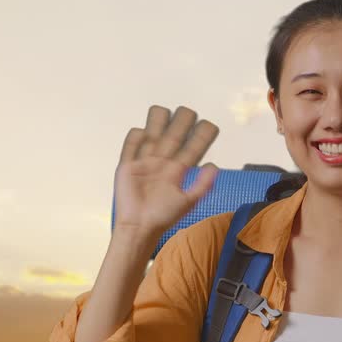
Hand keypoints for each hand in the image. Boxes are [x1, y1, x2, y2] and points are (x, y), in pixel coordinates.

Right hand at [113, 105, 219, 236]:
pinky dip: (137, 135)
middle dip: (183, 118)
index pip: (194, 144)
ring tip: (163, 114)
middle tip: (187, 114)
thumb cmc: (163, 217)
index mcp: (180, 168)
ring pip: (153, 129)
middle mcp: (164, 160)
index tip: (209, 126)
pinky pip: (131, 142)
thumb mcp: (188, 202)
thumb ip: (202, 185)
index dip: (203, 133)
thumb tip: (214, 166)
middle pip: (175, 130)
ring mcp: (145, 159)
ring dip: (159, 118)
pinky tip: (144, 134)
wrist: (139, 227)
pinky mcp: (127, 163)